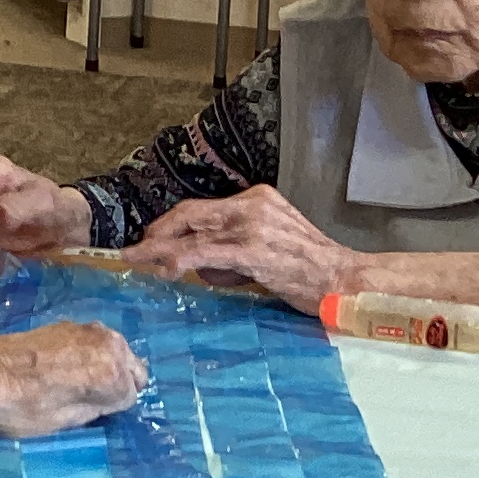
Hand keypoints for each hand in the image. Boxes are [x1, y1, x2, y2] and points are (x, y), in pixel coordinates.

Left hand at [127, 186, 359, 310]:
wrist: (343, 279)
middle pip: (190, 213)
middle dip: (157, 232)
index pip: (204, 208)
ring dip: (159, 247)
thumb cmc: (309, 271)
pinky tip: (163, 268)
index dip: (172, 223)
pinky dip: (177, 258)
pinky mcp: (252, 249)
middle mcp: (253, 204)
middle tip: (135, 250)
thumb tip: (200, 260)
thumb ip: (236, 246)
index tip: (152, 238)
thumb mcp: (270, 245)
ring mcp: (252, 225)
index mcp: (258, 199)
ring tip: (140, 260)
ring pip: (191, 231)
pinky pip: (203, 252)